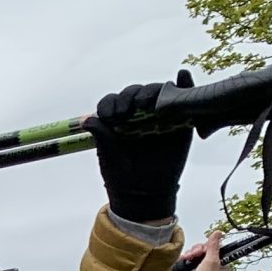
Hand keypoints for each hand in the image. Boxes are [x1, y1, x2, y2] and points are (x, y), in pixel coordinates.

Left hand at [88, 73, 195, 224]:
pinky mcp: (181, 121)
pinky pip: (185, 98)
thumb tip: (87, 119)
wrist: (143, 194)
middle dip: (131, 97)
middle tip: (127, 112)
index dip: (110, 104)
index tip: (109, 116)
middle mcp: (139, 113)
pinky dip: (184, 84)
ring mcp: (161, 115)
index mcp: (118, 119)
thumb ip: (102, 135)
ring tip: (148, 105)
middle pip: (136, 93)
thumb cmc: (121, 174)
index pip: (113, 101)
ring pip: (159, 92)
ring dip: (153, 92)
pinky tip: (182, 76)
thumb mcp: (108, 155)